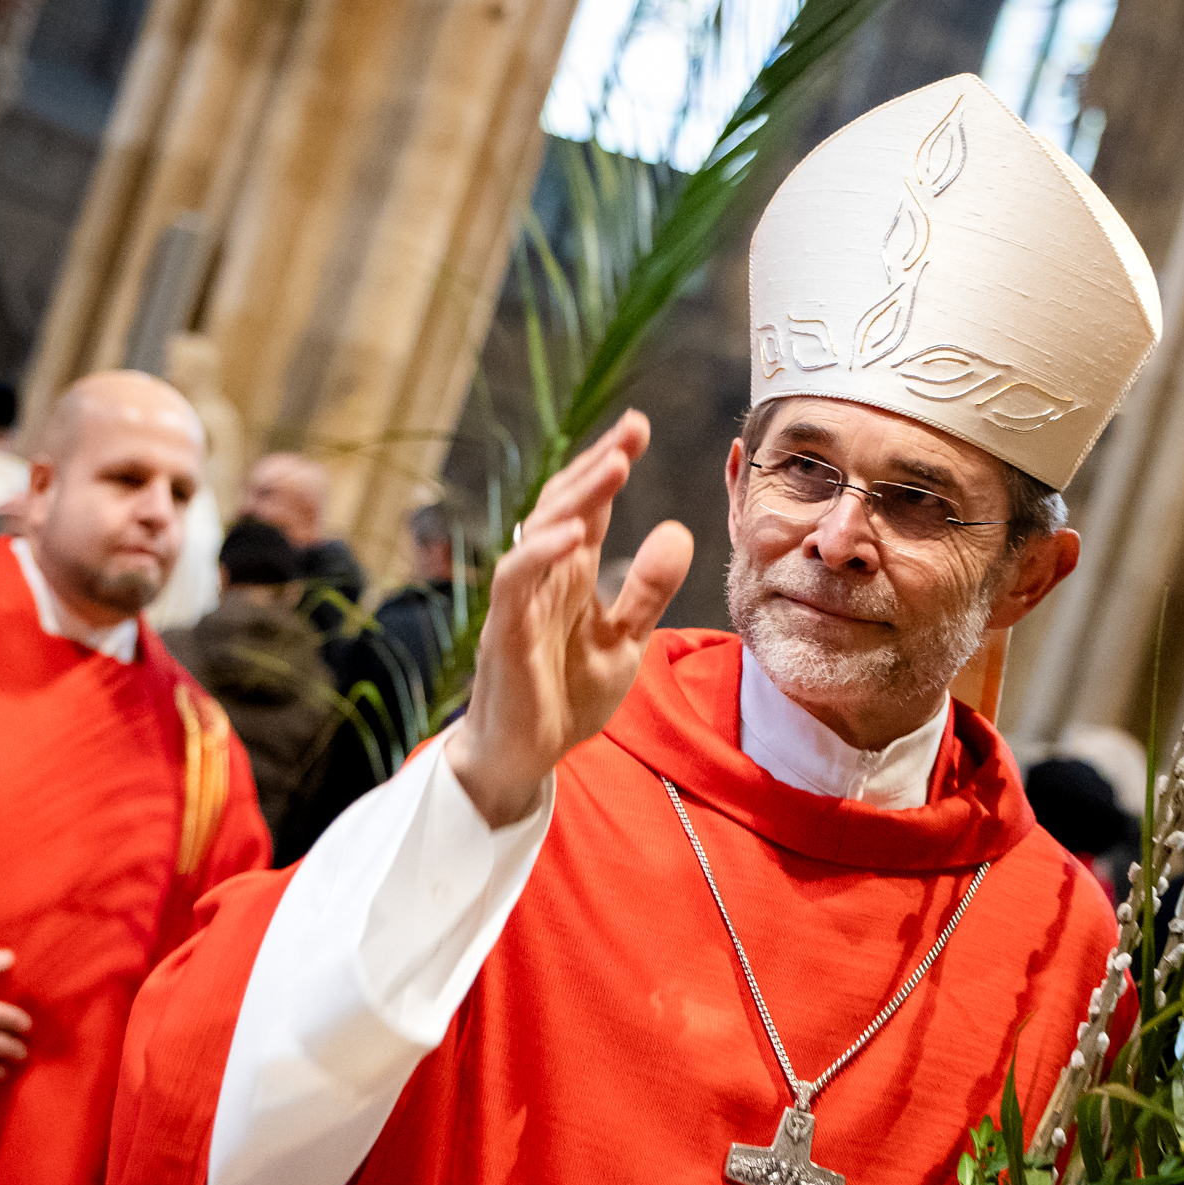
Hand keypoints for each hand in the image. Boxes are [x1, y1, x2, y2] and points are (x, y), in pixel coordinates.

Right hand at [446, 411, 691, 826]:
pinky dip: (542, 553)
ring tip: (614, 466)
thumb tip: (680, 529)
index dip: (610, 465)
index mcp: (571, 575)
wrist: (524, 757)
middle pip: (564, 505)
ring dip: (577, 497)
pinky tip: (573, 533)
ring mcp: (520, 601)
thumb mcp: (624, 640)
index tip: (639, 426)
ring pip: (540, 532)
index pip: (590, 507)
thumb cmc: (565, 696)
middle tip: (632, 430)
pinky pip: (516, 581)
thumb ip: (649, 589)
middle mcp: (543, 577)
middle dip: (597, 465)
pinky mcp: (503, 631)